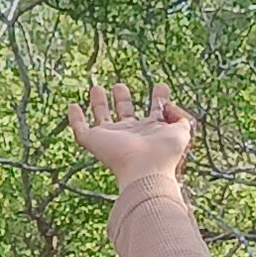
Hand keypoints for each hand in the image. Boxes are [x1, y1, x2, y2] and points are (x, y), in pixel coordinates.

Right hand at [68, 77, 193, 188]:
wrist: (144, 170)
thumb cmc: (164, 153)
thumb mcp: (182, 131)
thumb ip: (181, 116)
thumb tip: (168, 105)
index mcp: (151, 132)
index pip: (154, 114)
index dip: (158, 99)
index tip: (161, 87)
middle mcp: (131, 134)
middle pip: (125, 114)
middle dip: (122, 99)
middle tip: (120, 86)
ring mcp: (111, 138)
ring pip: (102, 118)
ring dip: (99, 103)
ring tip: (96, 88)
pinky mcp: (94, 141)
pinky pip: (80, 129)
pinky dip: (74, 118)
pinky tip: (72, 106)